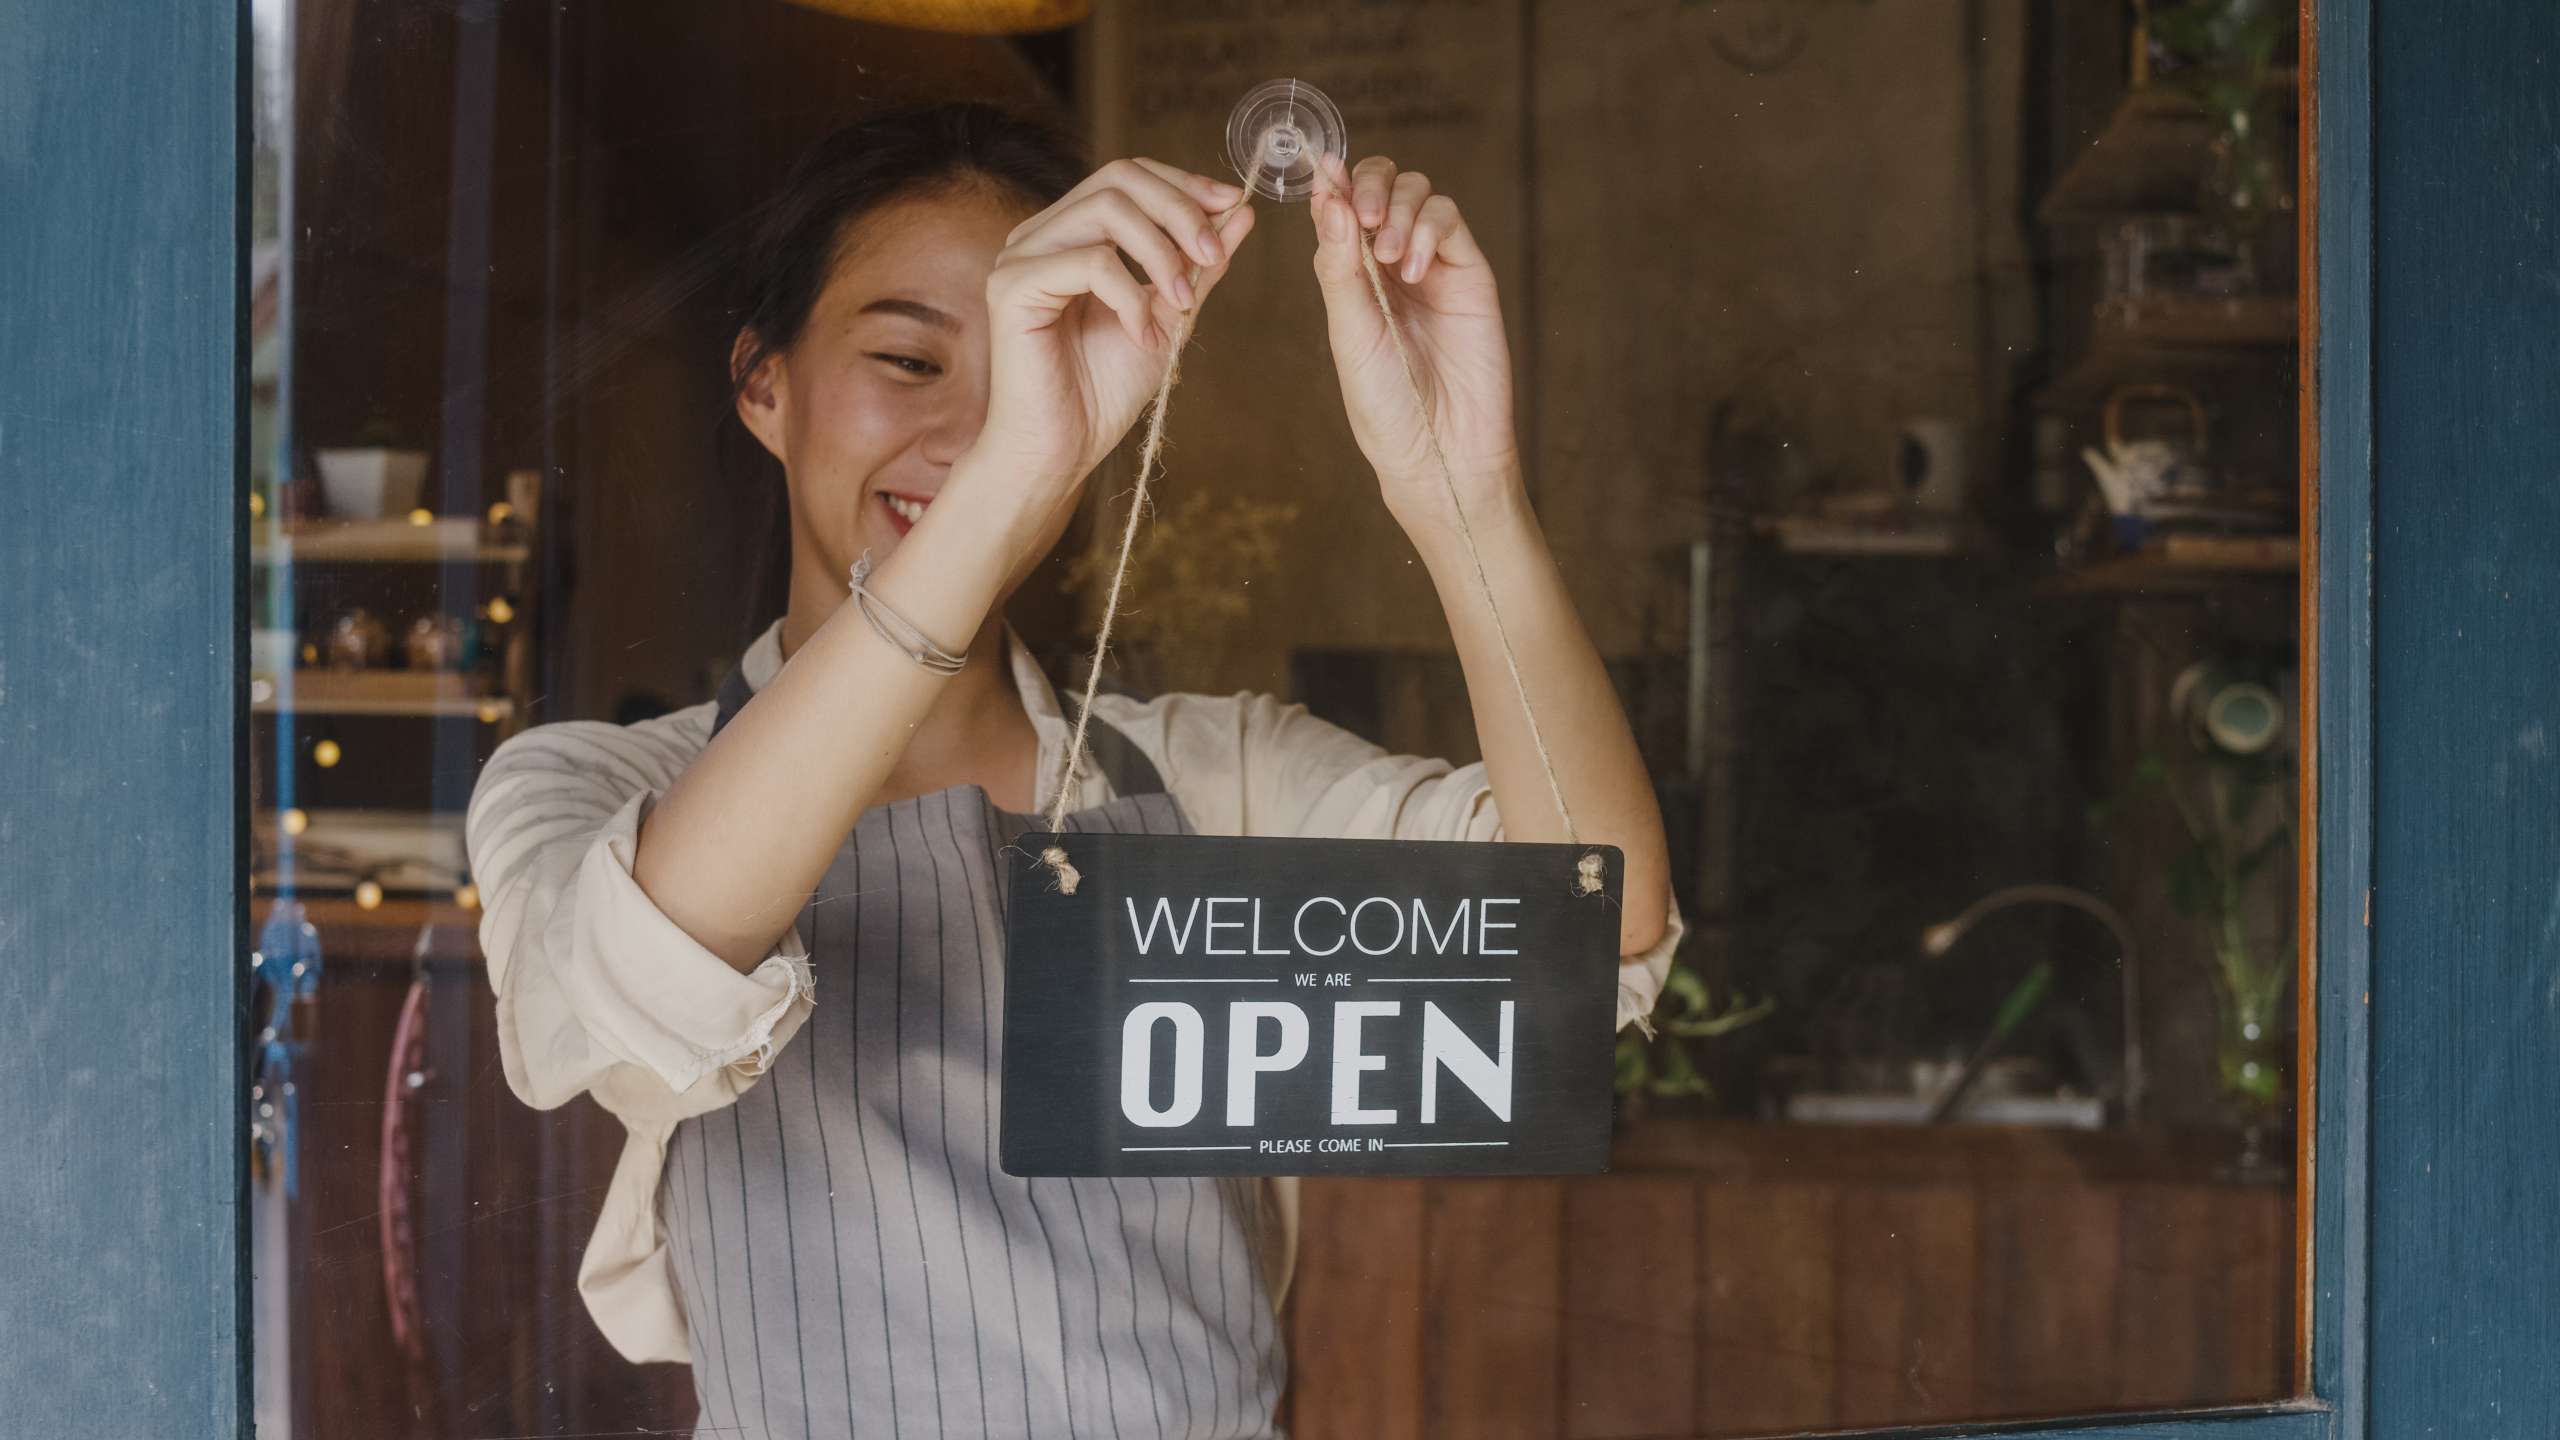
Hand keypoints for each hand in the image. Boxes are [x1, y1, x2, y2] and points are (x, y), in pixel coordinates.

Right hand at [969, 158, 1257, 495]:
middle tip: (1213, 258)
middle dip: (1180, 210)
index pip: (1127, 175)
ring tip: (1182, 304)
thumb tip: (1240, 210)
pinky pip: (1089, 261)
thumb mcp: (1169, 316)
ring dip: (1161, 253)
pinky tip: (1142, 336)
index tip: (1230, 206)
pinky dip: (1130, 296)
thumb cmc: (1103, 392)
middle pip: (1118, 177)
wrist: (1061, 451)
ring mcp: (1021, 257)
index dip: (1183, 184)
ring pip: (1106, 210)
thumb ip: (1198, 265)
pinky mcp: (1011, 287)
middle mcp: (1041, 235)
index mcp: (1071, 234)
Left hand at [1309, 153, 1523, 532]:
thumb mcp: (1348, 331)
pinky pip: (1449, 219)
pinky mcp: (1469, 272)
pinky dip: (1427, 228)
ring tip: (1387, 257)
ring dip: (1397, 208)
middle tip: (1363, 217)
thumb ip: (1337, 264)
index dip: (1333, 183)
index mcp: (1350, 275)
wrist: (1439, 448)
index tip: (1324, 172)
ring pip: (1417, 192)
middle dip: (1368, 186)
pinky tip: (1412, 269)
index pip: (1340, 206)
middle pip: (1381, 185)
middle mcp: (1389, 263)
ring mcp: (1432, 264)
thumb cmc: (1384, 402)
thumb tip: (1325, 196)